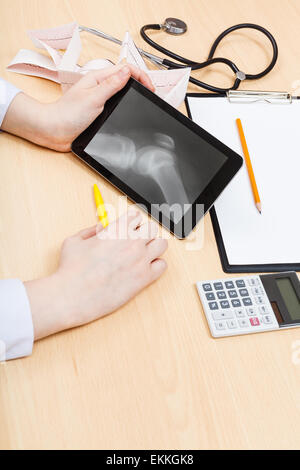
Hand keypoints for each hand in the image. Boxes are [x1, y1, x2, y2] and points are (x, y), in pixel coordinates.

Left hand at [2, 64, 153, 151]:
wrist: (54, 130)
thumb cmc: (67, 114)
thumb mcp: (94, 98)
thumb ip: (111, 84)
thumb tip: (127, 71)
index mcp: (98, 78)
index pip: (125, 69)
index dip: (141, 76)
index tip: (150, 88)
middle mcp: (99, 87)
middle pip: (125, 79)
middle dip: (140, 83)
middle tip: (151, 93)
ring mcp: (99, 99)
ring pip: (121, 92)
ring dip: (132, 94)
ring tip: (143, 99)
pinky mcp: (98, 112)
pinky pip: (115, 106)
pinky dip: (124, 106)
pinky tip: (129, 111)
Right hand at [24, 210, 167, 340]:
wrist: (72, 295)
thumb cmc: (71, 270)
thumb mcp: (74, 240)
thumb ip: (90, 230)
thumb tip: (101, 228)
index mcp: (116, 230)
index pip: (136, 215)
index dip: (131, 221)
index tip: (128, 228)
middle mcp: (132, 242)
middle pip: (152, 227)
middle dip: (144, 232)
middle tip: (136, 241)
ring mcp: (140, 260)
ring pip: (162, 244)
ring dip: (154, 246)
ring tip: (143, 254)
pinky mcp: (144, 278)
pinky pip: (162, 265)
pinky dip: (156, 265)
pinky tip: (144, 269)